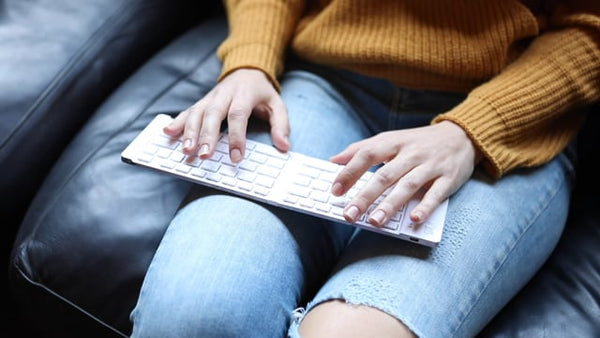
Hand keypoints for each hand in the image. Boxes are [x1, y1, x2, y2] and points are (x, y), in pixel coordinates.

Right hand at [163, 68, 289, 161]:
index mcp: (244, 94)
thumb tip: (284, 147)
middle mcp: (224, 94)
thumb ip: (281, 125)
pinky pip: (187, 111)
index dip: (236, 136)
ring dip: (189, 132)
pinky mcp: (202, 101)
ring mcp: (210, 97)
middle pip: (213, 114)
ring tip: (186, 151)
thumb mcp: (277, 105)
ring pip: (197, 112)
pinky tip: (168, 133)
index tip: (236, 157)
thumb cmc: (262, 92)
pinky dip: (177, 122)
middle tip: (204, 156)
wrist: (247, 69)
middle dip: (207, 136)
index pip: (238, 115)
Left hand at [330, 121, 481, 226]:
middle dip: (365, 196)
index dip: (350, 172)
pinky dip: (425, 207)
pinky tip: (413, 220)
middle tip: (349, 215)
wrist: (462, 136)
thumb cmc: (418, 142)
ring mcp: (430, 166)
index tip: (335, 190)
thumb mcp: (390, 138)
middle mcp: (411, 153)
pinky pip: (436, 195)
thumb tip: (333, 161)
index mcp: (394, 142)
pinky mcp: (449, 179)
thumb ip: (361, 149)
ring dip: (390, 205)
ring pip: (407, 186)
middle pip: (385, 175)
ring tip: (374, 221)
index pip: (367, 154)